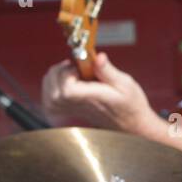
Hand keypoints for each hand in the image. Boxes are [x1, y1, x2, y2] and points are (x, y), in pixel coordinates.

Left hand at [40, 53, 163, 137]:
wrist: (132, 125)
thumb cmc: (131, 105)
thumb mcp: (125, 83)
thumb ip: (108, 70)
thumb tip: (97, 56)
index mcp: (92, 97)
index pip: (67, 89)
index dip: (67, 73)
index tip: (79, 65)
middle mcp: (80, 105)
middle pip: (54, 91)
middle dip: (58, 72)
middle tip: (73, 66)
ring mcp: (74, 110)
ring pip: (49, 97)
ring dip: (53, 79)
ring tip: (67, 71)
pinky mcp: (72, 111)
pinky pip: (51, 104)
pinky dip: (50, 90)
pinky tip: (62, 81)